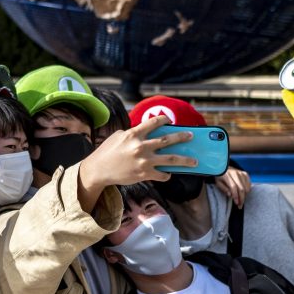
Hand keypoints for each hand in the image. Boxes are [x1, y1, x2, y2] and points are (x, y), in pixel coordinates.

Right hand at [78, 116, 197, 210]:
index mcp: (134, 134)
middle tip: (191, 136)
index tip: (170, 120)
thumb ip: (133, 133)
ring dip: (185, 160)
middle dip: (182, 137)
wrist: (99, 170)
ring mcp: (144, 161)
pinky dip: (167, 174)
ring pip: (171, 159)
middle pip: (168, 140)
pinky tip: (170, 173)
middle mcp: (141, 146)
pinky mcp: (144, 174)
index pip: (154, 122)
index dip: (164, 119)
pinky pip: (162, 174)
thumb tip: (147, 134)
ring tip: (194, 160)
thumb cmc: (107, 151)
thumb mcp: (118, 136)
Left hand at [215, 166, 251, 207]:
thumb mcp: (218, 183)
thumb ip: (224, 189)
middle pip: (241, 188)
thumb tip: (230, 195)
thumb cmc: (220, 177)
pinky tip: (244, 194)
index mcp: (226, 175)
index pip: (233, 187)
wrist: (223, 167)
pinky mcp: (245, 174)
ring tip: (241, 201)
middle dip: (241, 198)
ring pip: (246, 187)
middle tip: (240, 205)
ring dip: (245, 196)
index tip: (236, 203)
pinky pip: (249, 184)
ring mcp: (241, 173)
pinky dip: (247, 190)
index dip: (235, 196)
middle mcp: (235, 173)